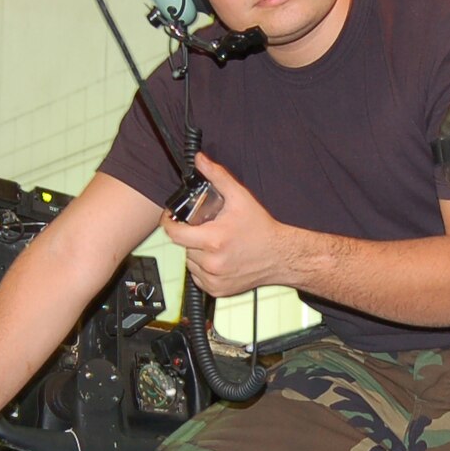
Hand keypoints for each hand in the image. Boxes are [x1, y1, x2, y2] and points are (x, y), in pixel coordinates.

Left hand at [161, 151, 292, 297]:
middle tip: (206, 229)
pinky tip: (219, 258)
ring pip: (189, 262)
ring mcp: (214, 278)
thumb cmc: (261, 229)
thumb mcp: (240, 197)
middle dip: (190, 236)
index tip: (171, 217)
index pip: (174, 233)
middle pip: (183, 246)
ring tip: (214, 244)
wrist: (280, 256)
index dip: (169, 222)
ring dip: (196, 252)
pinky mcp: (217, 290)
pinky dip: (204, 268)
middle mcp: (211, 262)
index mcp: (213, 240)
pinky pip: (198, 277)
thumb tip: (200, 161)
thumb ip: (218, 176)